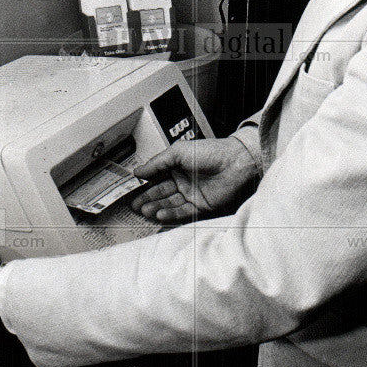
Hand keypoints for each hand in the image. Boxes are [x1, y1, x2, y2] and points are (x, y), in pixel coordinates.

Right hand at [131, 136, 258, 221]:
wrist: (235, 162)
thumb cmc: (211, 152)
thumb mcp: (178, 152)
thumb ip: (157, 163)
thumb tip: (138, 171)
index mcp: (178, 166)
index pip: (157, 177)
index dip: (144, 185)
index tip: (131, 191)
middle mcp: (184, 180)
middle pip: (161, 192)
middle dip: (147, 199)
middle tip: (134, 205)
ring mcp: (192, 194)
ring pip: (170, 203)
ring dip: (156, 207)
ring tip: (144, 210)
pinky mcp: (201, 205)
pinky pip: (182, 212)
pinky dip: (170, 214)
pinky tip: (159, 214)